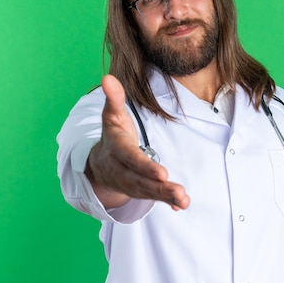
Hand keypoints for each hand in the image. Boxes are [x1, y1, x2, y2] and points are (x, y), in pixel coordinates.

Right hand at [85, 75, 189, 210]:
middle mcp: (123, 170)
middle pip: (141, 180)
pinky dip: (168, 202)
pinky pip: (154, 197)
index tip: (162, 173)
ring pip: (149, 191)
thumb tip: (107, 78)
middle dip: (159, 187)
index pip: (131, 159)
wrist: (100, 165)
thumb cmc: (113, 135)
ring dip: (166, 197)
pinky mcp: (141, 190)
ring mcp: (132, 183)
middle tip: (178, 191)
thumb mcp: (111, 116)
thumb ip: (113, 99)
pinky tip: (181, 204)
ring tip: (183, 199)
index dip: (145, 166)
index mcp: (117, 150)